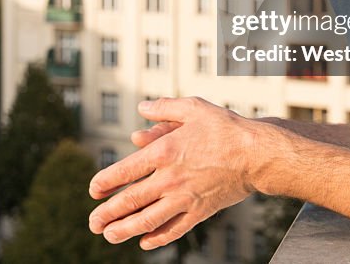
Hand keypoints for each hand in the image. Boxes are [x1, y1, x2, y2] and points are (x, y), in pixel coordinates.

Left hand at [88, 96, 259, 249]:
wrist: (257, 154)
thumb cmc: (225, 127)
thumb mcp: (193, 108)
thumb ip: (164, 108)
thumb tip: (141, 108)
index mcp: (164, 152)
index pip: (125, 171)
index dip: (105, 182)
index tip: (93, 190)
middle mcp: (170, 178)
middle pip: (131, 200)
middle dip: (108, 213)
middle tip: (92, 223)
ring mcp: (185, 198)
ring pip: (149, 219)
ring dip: (126, 229)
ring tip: (109, 235)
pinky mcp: (200, 211)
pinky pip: (175, 229)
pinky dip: (158, 237)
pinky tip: (145, 242)